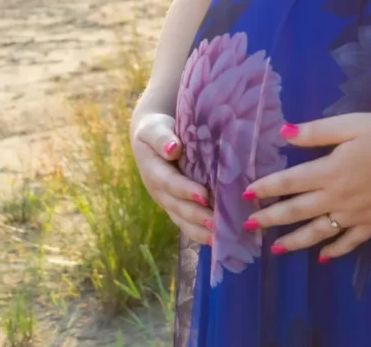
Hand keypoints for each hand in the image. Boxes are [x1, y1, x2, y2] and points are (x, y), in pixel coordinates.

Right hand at [130, 110, 214, 246]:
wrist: (151, 138)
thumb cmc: (156, 130)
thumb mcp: (154, 129)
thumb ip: (161, 138)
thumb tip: (173, 149)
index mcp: (153, 170)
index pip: (169, 182)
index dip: (185, 190)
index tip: (203, 195)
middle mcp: (159, 191)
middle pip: (177, 206)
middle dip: (196, 216)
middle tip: (216, 223)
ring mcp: (167, 201)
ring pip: (181, 220)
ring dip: (199, 230)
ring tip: (219, 239)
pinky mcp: (175, 206)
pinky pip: (185, 223)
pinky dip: (199, 232)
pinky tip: (217, 240)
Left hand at [242, 113, 370, 261]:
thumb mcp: (350, 124)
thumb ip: (316, 132)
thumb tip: (283, 132)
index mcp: (331, 170)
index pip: (290, 182)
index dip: (266, 187)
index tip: (246, 194)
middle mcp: (338, 197)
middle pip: (298, 210)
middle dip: (271, 218)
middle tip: (248, 225)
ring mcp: (355, 215)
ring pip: (318, 232)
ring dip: (294, 241)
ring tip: (275, 249)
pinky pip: (349, 242)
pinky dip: (334, 250)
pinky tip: (322, 257)